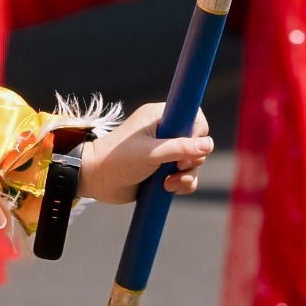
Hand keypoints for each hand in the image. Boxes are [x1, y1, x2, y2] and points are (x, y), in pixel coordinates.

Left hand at [79, 102, 213, 205]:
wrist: (96, 181)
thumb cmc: (117, 160)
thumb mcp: (150, 153)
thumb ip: (180, 148)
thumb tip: (209, 145)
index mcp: (159, 117)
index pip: (193, 116)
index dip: (197, 132)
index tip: (189, 147)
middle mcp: (165, 132)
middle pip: (197, 143)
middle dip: (192, 160)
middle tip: (177, 167)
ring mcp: (165, 153)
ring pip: (194, 163)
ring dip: (187, 176)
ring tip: (169, 183)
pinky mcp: (163, 171)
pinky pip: (186, 177)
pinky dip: (182, 185)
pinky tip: (167, 189)